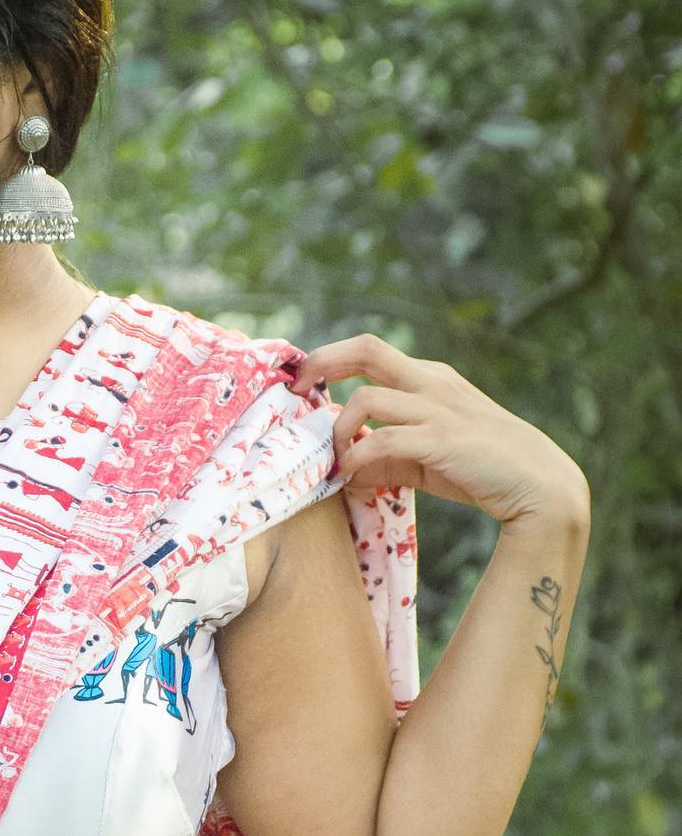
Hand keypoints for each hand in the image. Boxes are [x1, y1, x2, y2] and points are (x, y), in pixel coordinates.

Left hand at [286, 334, 590, 526]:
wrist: (539, 486)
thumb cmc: (480, 469)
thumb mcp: (426, 457)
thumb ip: (386, 455)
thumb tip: (345, 467)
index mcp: (429, 378)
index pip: (370, 351)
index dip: (329, 360)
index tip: (303, 384)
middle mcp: (431, 383)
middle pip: (366, 349)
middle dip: (322, 362)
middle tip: (296, 389)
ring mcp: (438, 409)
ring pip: (366, 399)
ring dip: (339, 432)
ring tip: (336, 461)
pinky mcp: (442, 440)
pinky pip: (382, 440)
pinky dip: (357, 459)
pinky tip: (352, 478)